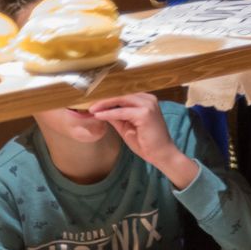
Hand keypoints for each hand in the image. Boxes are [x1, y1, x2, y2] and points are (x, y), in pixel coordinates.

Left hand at [84, 94, 198, 187]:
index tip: (93, 100)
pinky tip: (98, 115)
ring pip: (120, 100)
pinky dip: (108, 113)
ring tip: (91, 108)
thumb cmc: (146, 142)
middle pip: (121, 94)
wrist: (162, 155)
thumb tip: (100, 109)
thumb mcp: (126, 126)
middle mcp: (148, 98)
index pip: (123, 94)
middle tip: (88, 102)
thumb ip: (115, 116)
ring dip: (104, 104)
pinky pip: (121, 112)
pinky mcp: (145, 113)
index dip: (107, 96)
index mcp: (145, 99)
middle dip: (103, 98)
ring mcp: (148, 104)